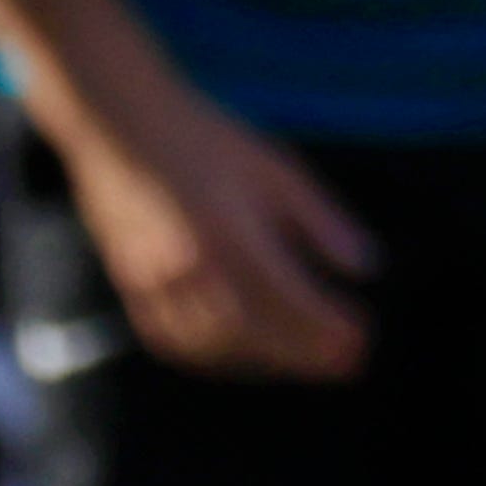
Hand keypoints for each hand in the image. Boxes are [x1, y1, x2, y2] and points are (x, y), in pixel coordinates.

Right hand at [56, 77, 376, 381]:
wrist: (116, 122)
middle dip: (307, 354)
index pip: (290, 297)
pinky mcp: (129, 286)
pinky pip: (174, 342)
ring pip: (215, 345)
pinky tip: (246, 357)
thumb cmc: (205, 140)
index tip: (363, 340)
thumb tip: (368, 268)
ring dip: (266, 363)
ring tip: (307, 363)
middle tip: (349, 364)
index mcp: (230, 230)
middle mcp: (189, 264)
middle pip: (256, 332)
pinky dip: (215, 359)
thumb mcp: (275, 168)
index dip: (328, 326)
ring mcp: (154, 281)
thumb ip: (321, 221)